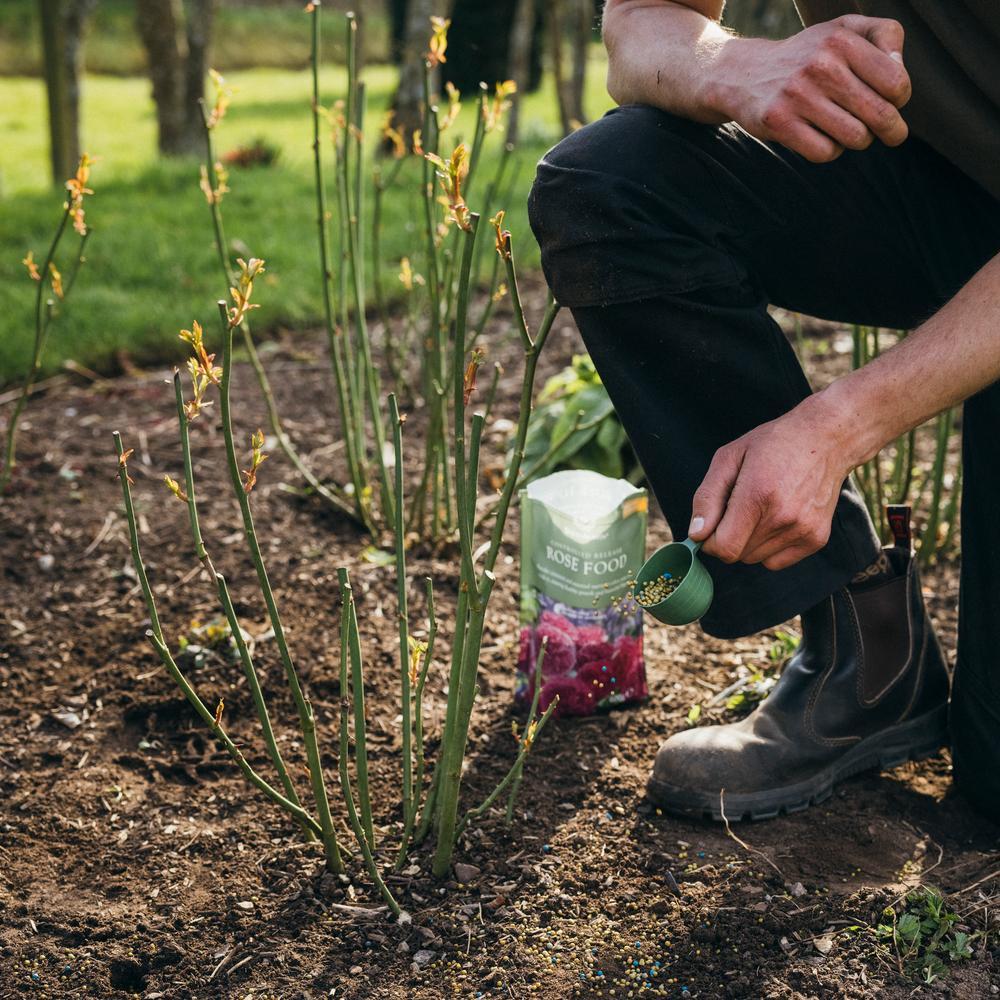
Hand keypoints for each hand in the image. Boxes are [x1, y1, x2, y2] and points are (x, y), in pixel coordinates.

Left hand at [688, 398, 857, 570]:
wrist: (826, 439)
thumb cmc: (772, 444)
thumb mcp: (728, 458)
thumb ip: (707, 498)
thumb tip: (696, 535)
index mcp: (757, 495)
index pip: (723, 548)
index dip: (709, 542)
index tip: (711, 526)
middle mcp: (783, 517)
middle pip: (737, 555)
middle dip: (728, 537)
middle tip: (738, 508)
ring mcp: (803, 530)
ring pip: (755, 559)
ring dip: (748, 542)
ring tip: (760, 509)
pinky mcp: (816, 539)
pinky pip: (776, 562)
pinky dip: (769, 548)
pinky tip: (776, 519)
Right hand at [712, 14, 911, 162]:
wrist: (746, 73)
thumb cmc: (807, 55)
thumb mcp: (844, 29)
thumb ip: (884, 36)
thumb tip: (900, 73)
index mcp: (841, 39)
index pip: (896, 82)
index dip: (901, 98)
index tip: (893, 102)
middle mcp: (820, 65)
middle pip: (880, 114)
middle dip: (892, 130)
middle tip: (893, 135)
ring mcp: (797, 96)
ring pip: (855, 138)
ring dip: (858, 140)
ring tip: (850, 131)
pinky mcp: (779, 123)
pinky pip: (825, 153)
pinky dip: (830, 151)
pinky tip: (822, 138)